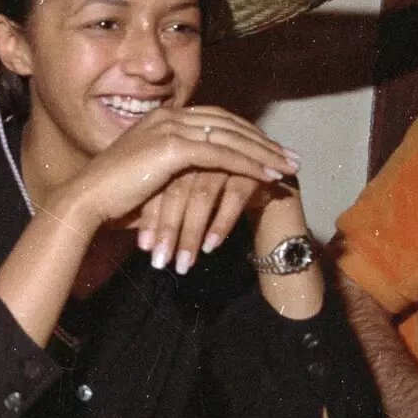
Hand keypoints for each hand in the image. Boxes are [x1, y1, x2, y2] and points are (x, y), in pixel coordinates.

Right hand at [66, 105, 298, 239]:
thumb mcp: (148, 174)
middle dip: (263, 140)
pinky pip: (222, 155)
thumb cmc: (112, 195)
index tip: (269, 148)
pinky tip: (268, 176)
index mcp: (160, 117)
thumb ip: (173, 168)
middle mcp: (167, 116)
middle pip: (229, 123)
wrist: (87, 199)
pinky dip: (249, 165)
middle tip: (290, 156)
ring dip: (264, 153)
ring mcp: (170, 128)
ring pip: (230, 138)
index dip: (246, 132)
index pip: (215, 118)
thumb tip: (196, 180)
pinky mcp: (173, 148)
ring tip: (288, 167)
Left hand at [133, 168, 285, 272]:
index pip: (159, 187)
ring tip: (184, 262)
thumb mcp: (189, 204)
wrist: (272, 193)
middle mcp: (202, 154)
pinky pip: (234, 196)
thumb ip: (166, 212)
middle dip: (167, 229)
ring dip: (191, 232)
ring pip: (203, 196)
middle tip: (159, 261)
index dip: (151, 219)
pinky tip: (211, 246)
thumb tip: (144, 245)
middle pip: (177, 191)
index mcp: (180, 155)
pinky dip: (221, 222)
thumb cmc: (221, 200)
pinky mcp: (253, 170)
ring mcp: (227, 159)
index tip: (144, 249)